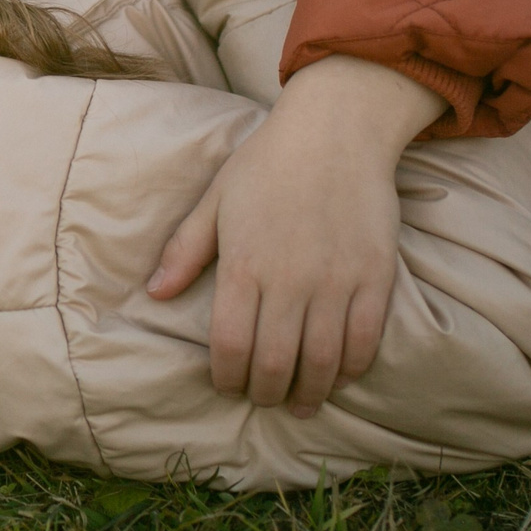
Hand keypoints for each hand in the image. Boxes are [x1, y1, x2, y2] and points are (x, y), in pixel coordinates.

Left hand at [148, 55, 446, 414]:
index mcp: (244, 264)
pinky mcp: (374, 275)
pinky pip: (365, 340)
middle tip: (264, 399)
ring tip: (300, 401)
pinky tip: (339, 375)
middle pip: (275, 364)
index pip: (230, 346)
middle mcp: (289, 279)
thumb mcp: (216, 199)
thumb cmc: (268, 162)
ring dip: (310, 392)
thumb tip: (156, 294)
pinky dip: (352, 368)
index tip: (228, 385)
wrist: (336, 128)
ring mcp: (336, 280)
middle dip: (266, 393)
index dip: (227, 378)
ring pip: (323, 361)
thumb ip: (186, 249)